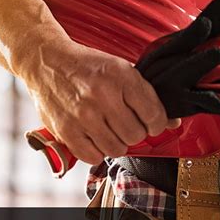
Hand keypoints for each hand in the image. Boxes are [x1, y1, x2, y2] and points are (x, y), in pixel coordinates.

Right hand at [21, 37, 179, 163]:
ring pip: (117, 149)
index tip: (151, 123)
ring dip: (116, 143)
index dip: (157, 124)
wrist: (46, 61)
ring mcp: (83, 115)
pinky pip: (94, 157)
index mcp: (121, 76)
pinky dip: (97, 151)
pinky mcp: (66, 130)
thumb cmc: (88, 67)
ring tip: (108, 129)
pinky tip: (94, 137)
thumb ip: (148, 97)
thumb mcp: (121, 70)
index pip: (154, 116)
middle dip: (135, 133)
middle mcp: (102, 96)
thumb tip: (173, 123)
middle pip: (136, 135)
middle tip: (126, 124)